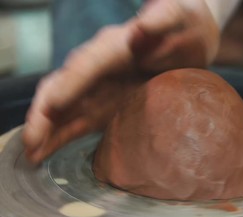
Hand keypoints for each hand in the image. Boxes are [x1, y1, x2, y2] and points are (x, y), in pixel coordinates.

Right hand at [23, 0, 219, 163]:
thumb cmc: (184, 24)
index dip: (70, 85)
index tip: (53, 106)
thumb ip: (162, 19)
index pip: (87, 65)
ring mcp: (101, 87)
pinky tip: (45, 153)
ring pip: (64, 107)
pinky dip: (61, 136)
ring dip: (47, 130)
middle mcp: (100, 66)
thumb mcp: (177, 15)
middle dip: (45, 114)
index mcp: (115, 45)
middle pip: (63, 87)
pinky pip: (78, 120)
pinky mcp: (107, 104)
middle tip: (31, 142)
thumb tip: (140, 30)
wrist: (190, 38)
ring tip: (31, 155)